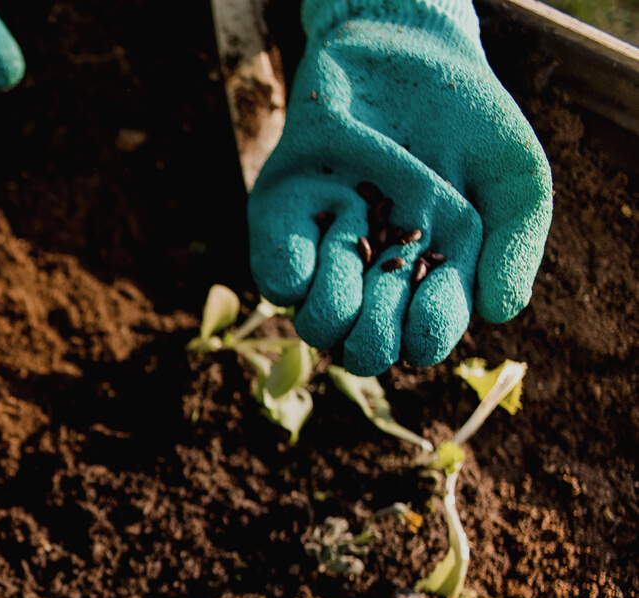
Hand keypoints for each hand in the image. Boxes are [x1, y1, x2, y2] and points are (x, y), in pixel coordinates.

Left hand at [247, 0, 551, 375]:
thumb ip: (518, 244)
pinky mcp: (284, 222)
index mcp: (435, 277)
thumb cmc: (468, 121)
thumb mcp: (515, 174)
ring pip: (318, 323)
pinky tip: (329, 218)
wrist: (405, 53)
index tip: (433, 291)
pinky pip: (275, 280)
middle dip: (377, 327)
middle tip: (390, 270)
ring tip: (357, 236)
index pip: (423, 341)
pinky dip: (296, 267)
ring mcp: (327, 251)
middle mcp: (376, 276)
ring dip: (336, 297)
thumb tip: (498, 315)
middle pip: (365, 348)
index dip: (426, 334)